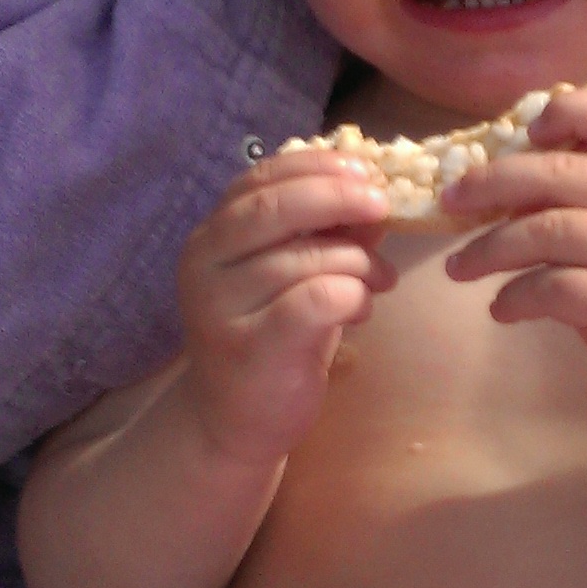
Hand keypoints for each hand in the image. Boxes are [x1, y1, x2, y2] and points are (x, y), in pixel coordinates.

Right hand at [176, 149, 395, 458]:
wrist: (234, 420)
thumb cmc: (270, 337)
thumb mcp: (291, 273)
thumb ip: (322, 231)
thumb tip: (374, 191)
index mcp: (212, 234)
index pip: (259, 179)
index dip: (315, 166)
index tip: (364, 170)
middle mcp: (204, 263)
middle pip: (275, 208)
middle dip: (338, 198)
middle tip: (382, 206)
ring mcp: (220, 306)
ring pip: (305, 258)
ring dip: (359, 261)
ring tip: (381, 278)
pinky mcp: (250, 347)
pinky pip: (316, 300)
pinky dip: (353, 295)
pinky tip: (362, 308)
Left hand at [442, 87, 586, 425]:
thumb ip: (569, 203)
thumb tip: (485, 181)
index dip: (568, 111)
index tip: (523, 132)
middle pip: (562, 171)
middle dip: (493, 182)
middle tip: (448, 202)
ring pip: (550, 230)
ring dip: (490, 249)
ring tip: (458, 269)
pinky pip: (556, 287)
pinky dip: (515, 297)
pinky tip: (500, 310)